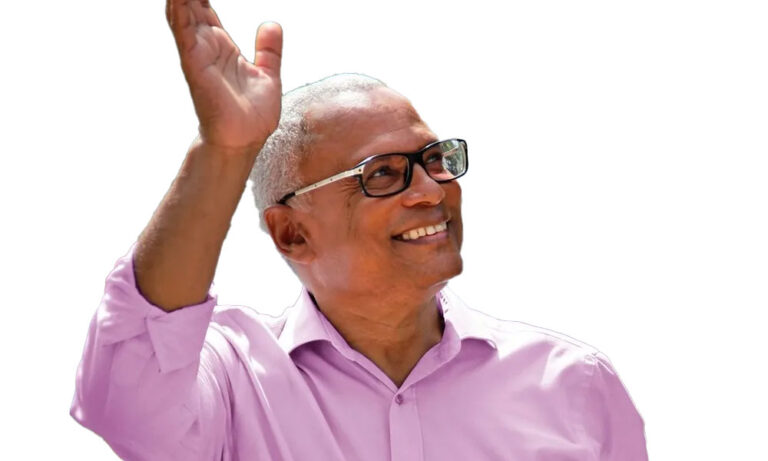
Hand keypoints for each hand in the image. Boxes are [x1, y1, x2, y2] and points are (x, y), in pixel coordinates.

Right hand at [166, 0, 282, 150]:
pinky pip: (183, 31)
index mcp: (220, 43)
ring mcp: (197, 53)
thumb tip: (272, 24)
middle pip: (190, 0)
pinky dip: (179, 9)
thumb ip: (269, 50)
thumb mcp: (268, 74)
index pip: (205, 4)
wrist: (244, 141)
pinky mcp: (195, 64)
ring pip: (182, 10)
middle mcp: (205, 44)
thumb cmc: (251, 115)